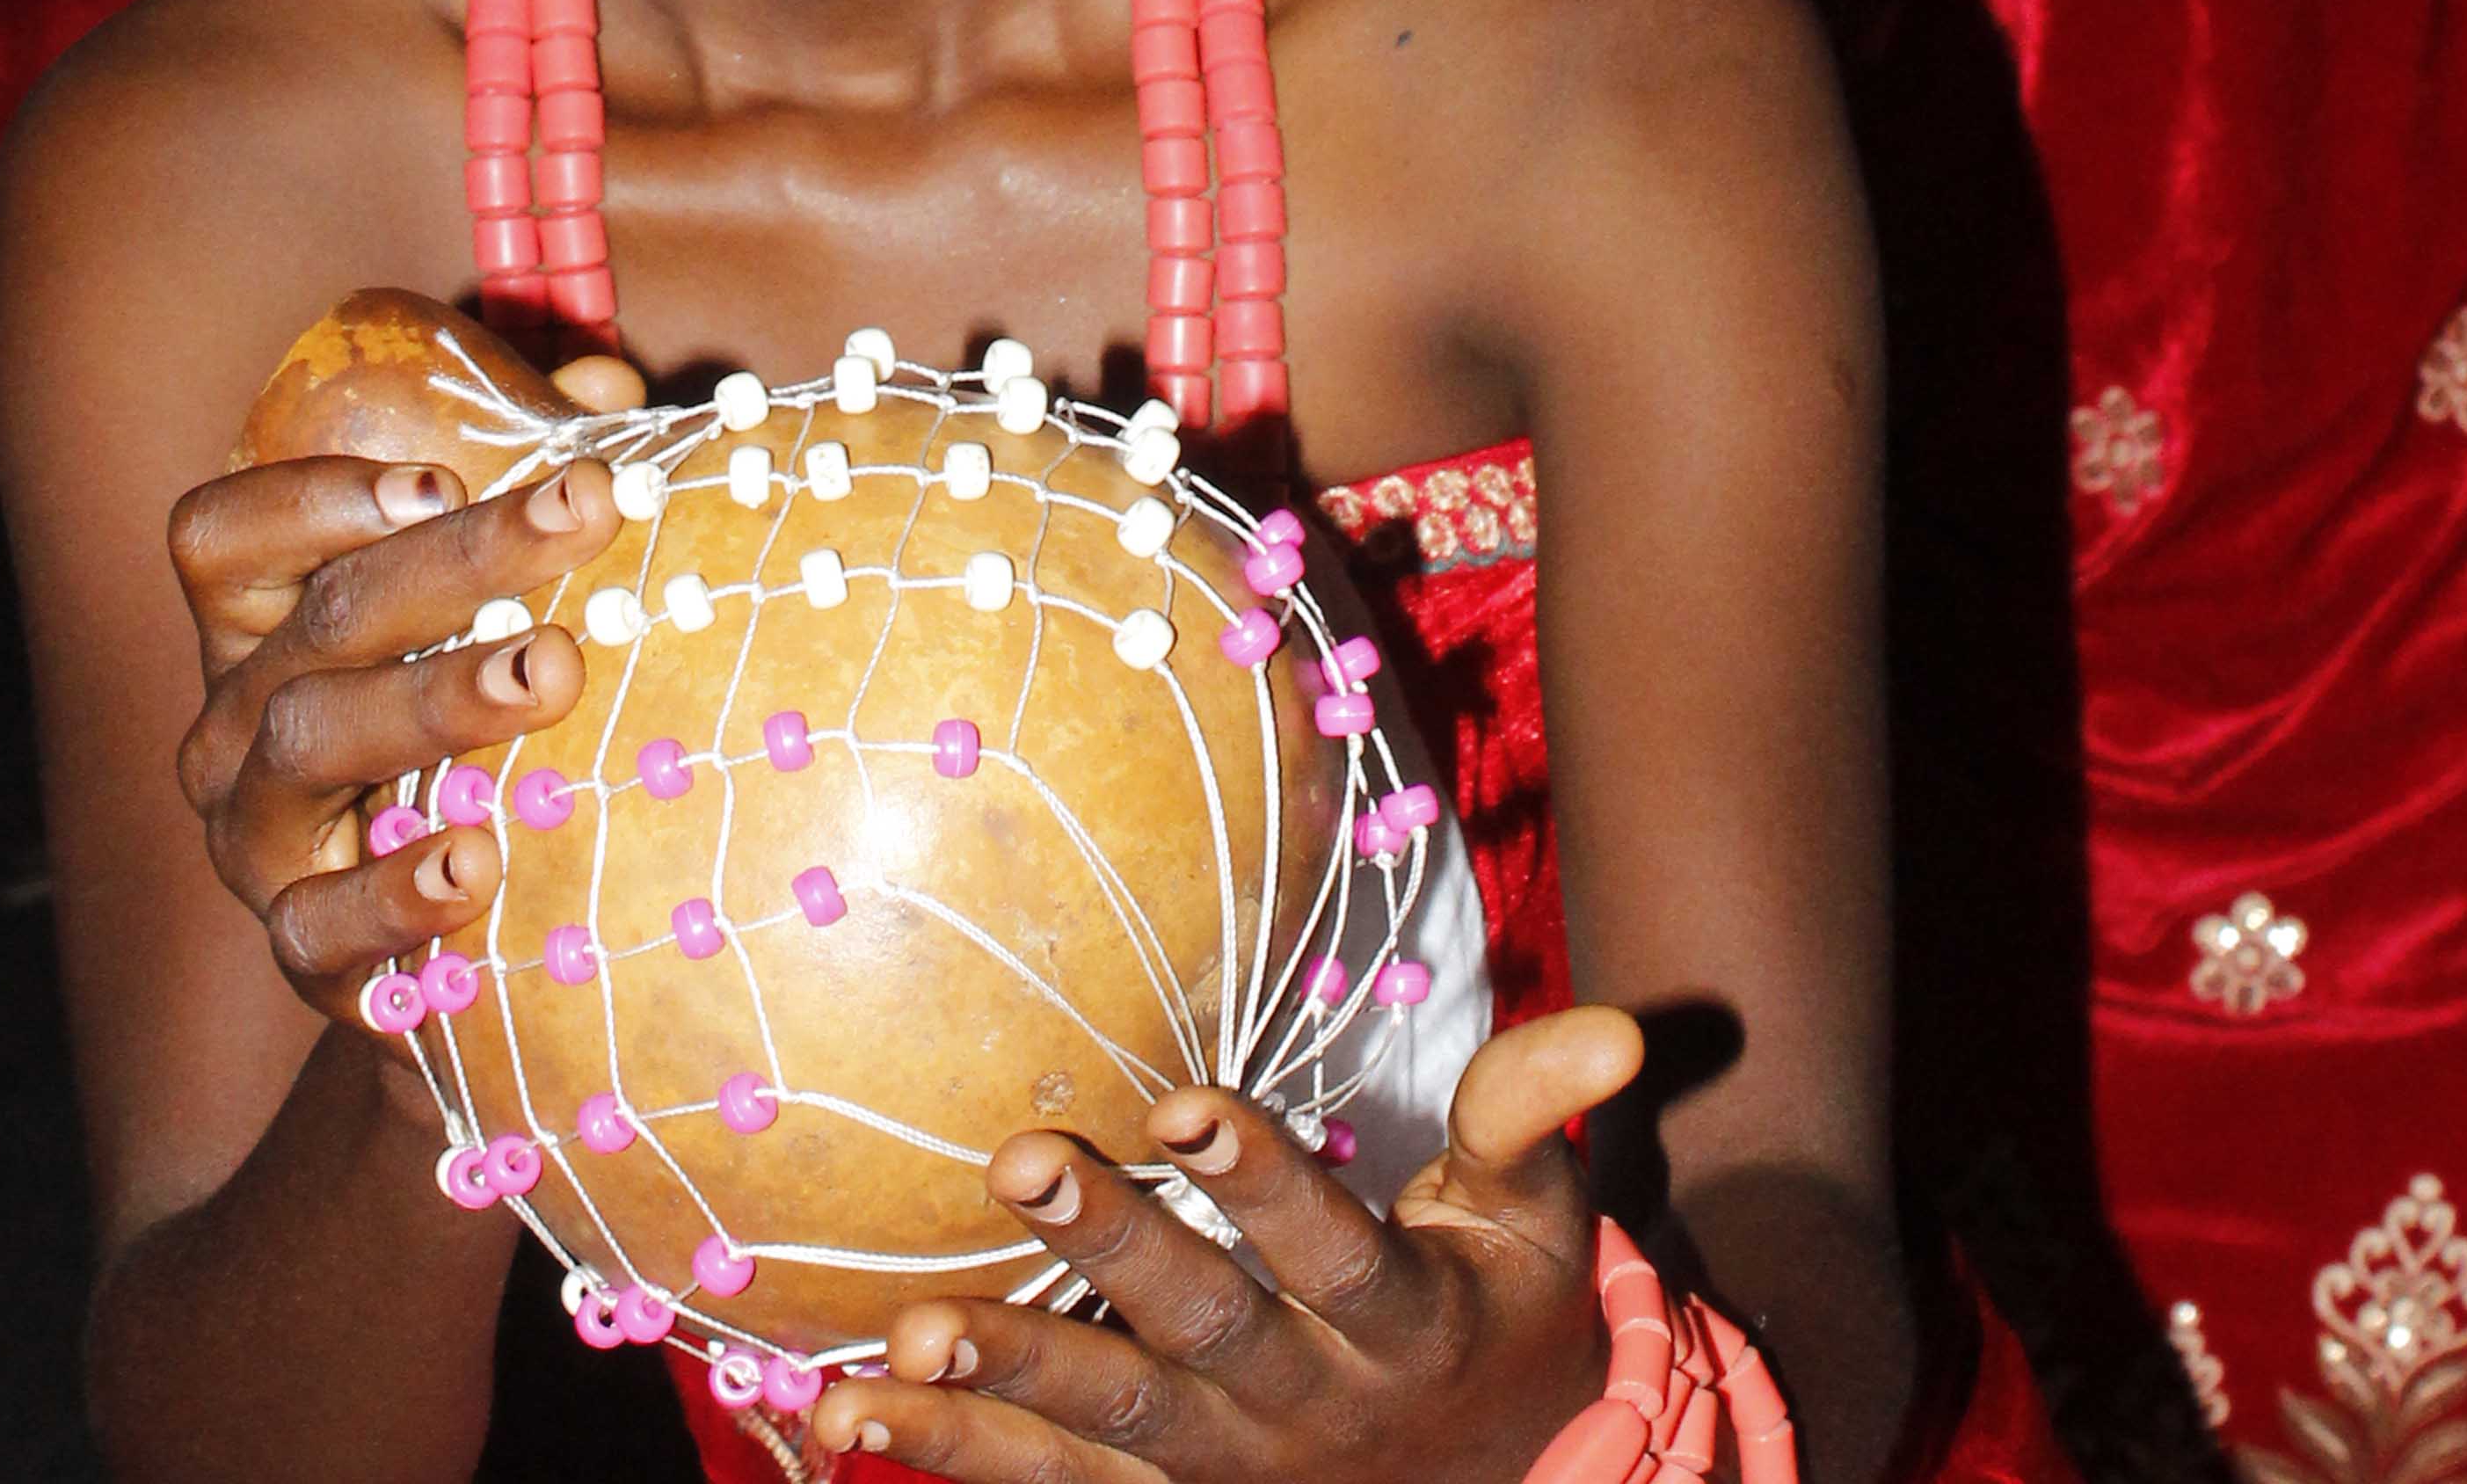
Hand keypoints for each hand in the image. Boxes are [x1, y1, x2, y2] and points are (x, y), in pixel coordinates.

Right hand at [162, 443, 619, 1029]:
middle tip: (585, 511)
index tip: (441, 475)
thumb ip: (534, 488)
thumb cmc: (472, 737)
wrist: (452, 948)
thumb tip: (608, 387)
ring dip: (436, 696)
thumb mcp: (490, 609)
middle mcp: (235, 727)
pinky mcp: (305, 956)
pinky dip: (395, 896)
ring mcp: (257, 844)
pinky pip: (322, 927)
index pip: (221, 539)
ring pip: (311, 745)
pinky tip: (476, 864)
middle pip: (317, 622)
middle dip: (457, 560)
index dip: (314, 498)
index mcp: (262, 630)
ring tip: (551, 669)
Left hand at [809, 1005, 1651, 1483]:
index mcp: (1402, 1325)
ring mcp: (1227, 1474)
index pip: (1332, 1252)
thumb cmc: (1497, 1308)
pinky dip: (950, 1458)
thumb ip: (1535, 1116)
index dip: (1265, 1182)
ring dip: (1008, 1383)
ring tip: (902, 1336)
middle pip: (1204, 1336)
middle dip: (1111, 1255)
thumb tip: (1622, 1027)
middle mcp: (1310, 1410)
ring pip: (1113, 1432)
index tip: (1187, 1098)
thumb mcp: (1536, 1217)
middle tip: (1019, 1164)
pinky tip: (844, 1417)